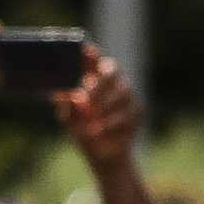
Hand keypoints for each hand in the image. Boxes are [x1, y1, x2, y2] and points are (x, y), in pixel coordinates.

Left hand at [53, 48, 141, 167]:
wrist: (101, 152)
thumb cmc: (81, 127)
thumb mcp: (68, 116)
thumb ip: (67, 104)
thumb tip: (65, 95)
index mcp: (93, 76)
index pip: (93, 58)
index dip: (91, 53)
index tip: (86, 50)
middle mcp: (113, 80)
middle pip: (111, 71)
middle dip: (99, 85)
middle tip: (85, 99)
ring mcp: (128, 95)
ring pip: (122, 93)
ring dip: (103, 109)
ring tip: (90, 124)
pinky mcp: (137, 111)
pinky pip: (127, 113)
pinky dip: (111, 123)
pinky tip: (98, 130)